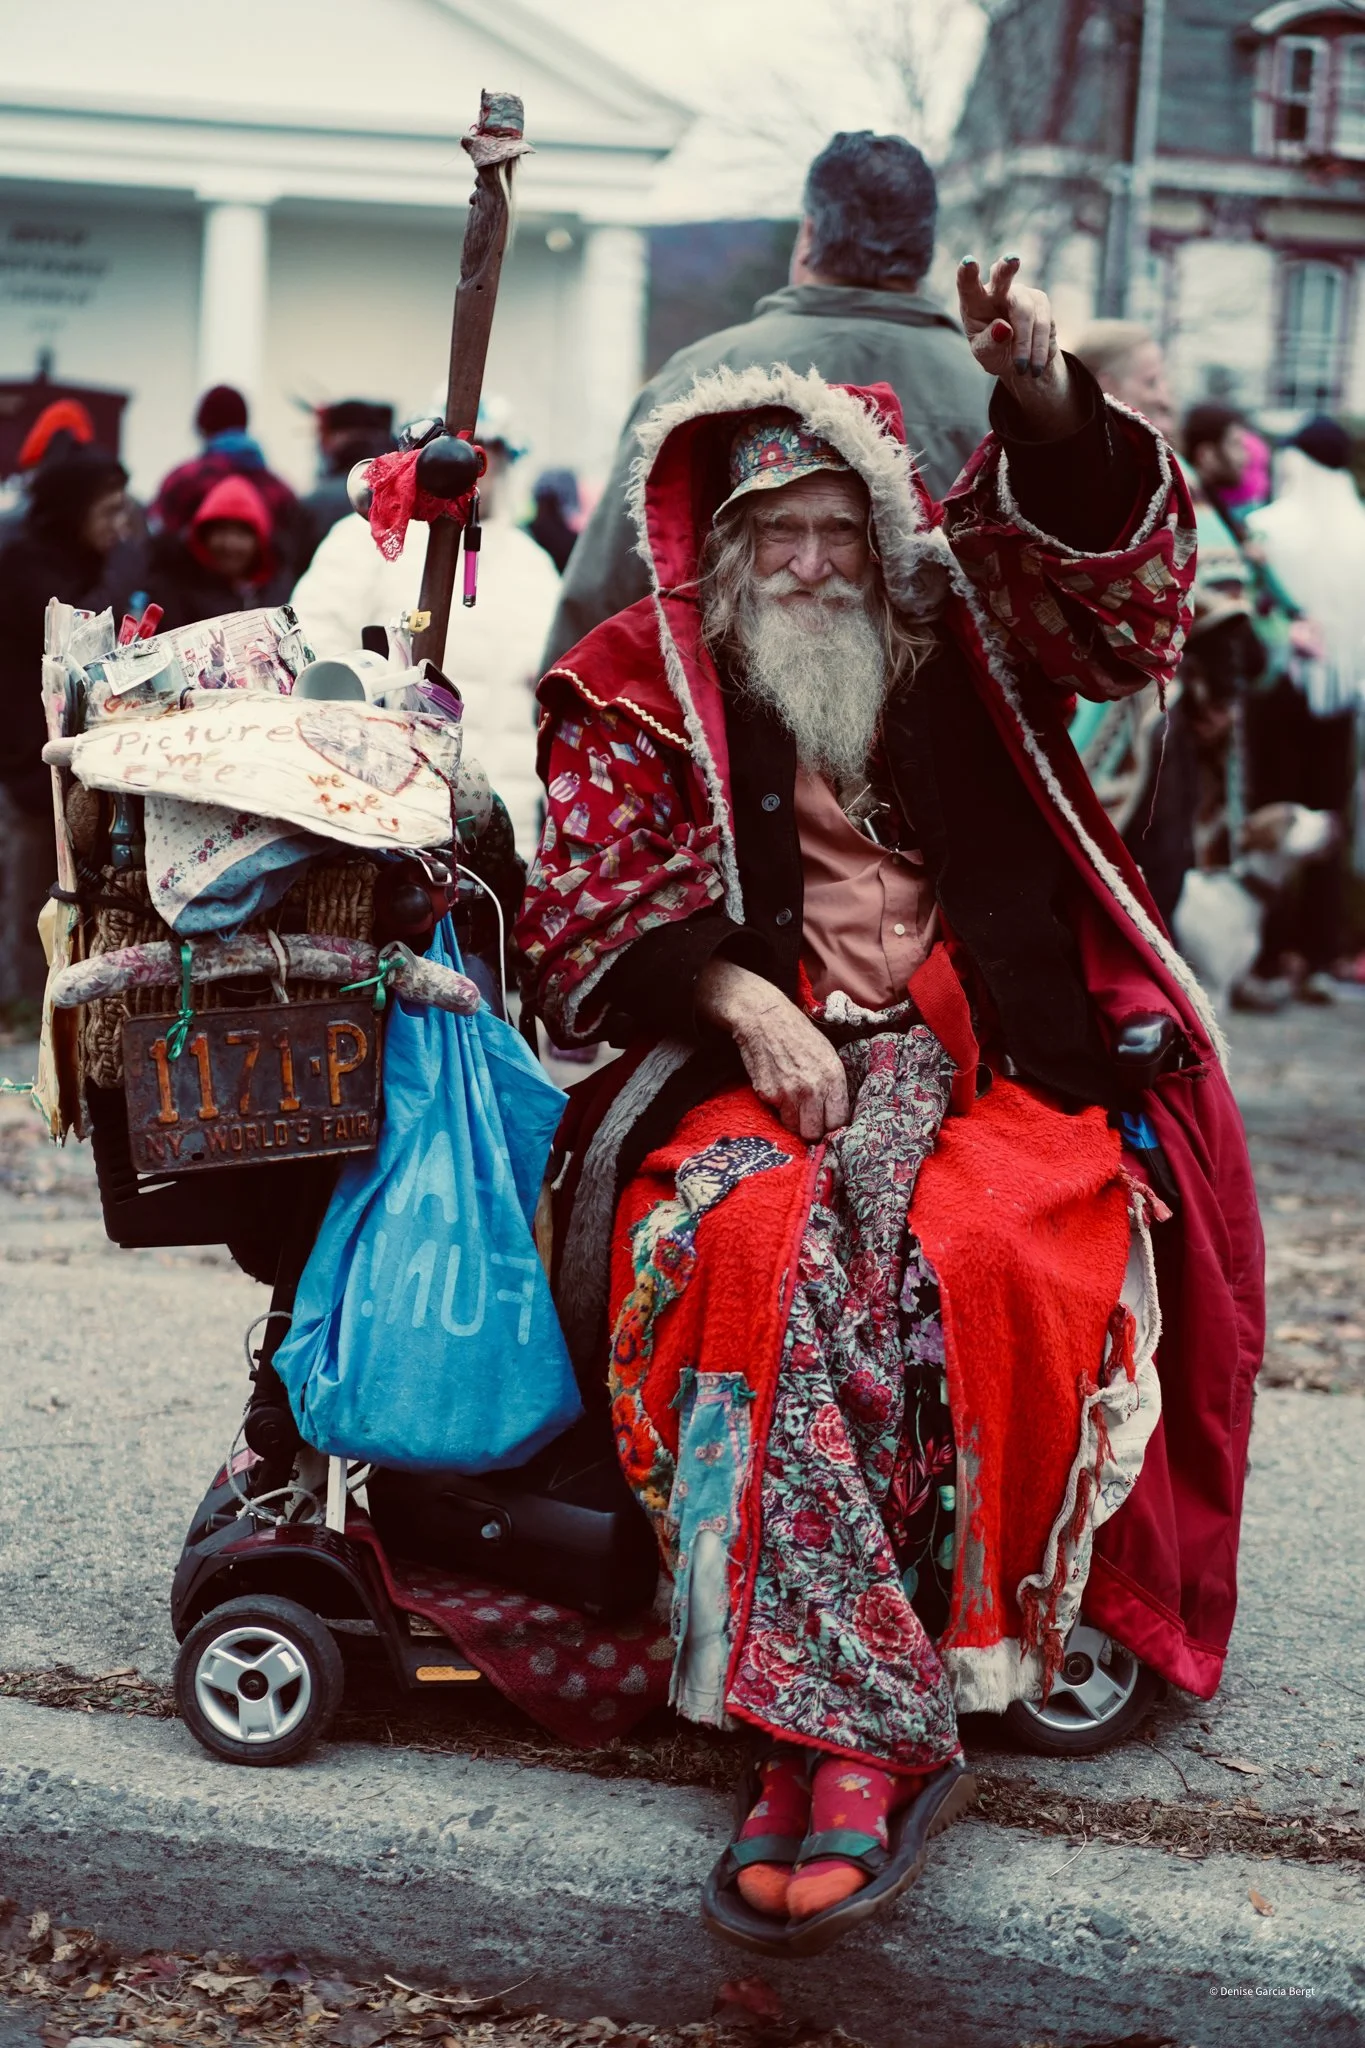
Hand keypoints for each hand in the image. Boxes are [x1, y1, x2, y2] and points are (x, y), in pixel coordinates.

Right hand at [697, 958, 848, 1140]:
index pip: (838, 1121)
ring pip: (794, 1128)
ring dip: (794, 1119)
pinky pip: (776, 1114)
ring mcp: (788, 1093)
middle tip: (808, 1117)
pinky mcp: (768, 1094)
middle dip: (812, 1128)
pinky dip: (777, 1106)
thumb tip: (836, 1112)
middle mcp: (813, 1088)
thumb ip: (834, 1084)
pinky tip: (777, 1087)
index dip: (832, 1125)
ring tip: (792, 1100)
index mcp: (833, 1076)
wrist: (764, 1018)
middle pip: (815, 1132)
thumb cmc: (798, 1033)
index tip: (826, 1121)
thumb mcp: (828, 1054)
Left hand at [957, 253, 1082, 436]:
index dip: (968, 274)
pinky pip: (1042, 324)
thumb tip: (1003, 328)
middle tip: (1011, 260)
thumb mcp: (986, 354)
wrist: (1021, 360)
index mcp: (975, 302)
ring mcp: (1021, 294)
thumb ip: (989, 343)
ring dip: (1024, 344)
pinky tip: (1034, 366)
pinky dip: (1038, 348)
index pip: (968, 286)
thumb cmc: (995, 351)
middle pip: (1001, 277)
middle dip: (1006, 268)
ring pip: (1025, 312)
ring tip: (1021, 368)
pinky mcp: (1041, 302)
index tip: (968, 262)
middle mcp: (997, 292)